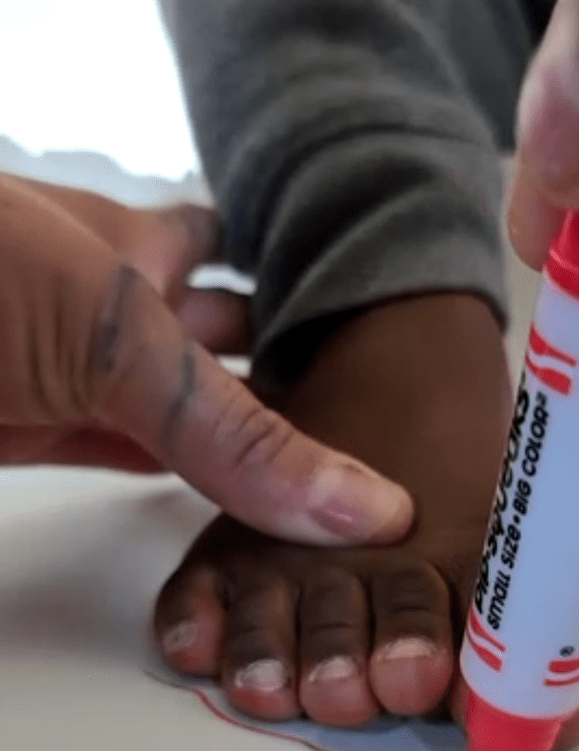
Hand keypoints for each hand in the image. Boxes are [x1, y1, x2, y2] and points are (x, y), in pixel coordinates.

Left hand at [0, 173, 411, 544]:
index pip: (241, 255)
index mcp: (143, 246)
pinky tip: (225, 499)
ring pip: (178, 409)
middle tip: (372, 413)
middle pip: (219, 338)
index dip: (299, 279)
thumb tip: (361, 504)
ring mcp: (73, 373)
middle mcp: (117, 306)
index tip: (372, 323)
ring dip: (238, 440)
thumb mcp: (117, 334)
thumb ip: (233, 428)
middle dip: (285, 369)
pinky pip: (125, 457)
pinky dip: (175, 480)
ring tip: (329, 474)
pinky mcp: (32, 433)